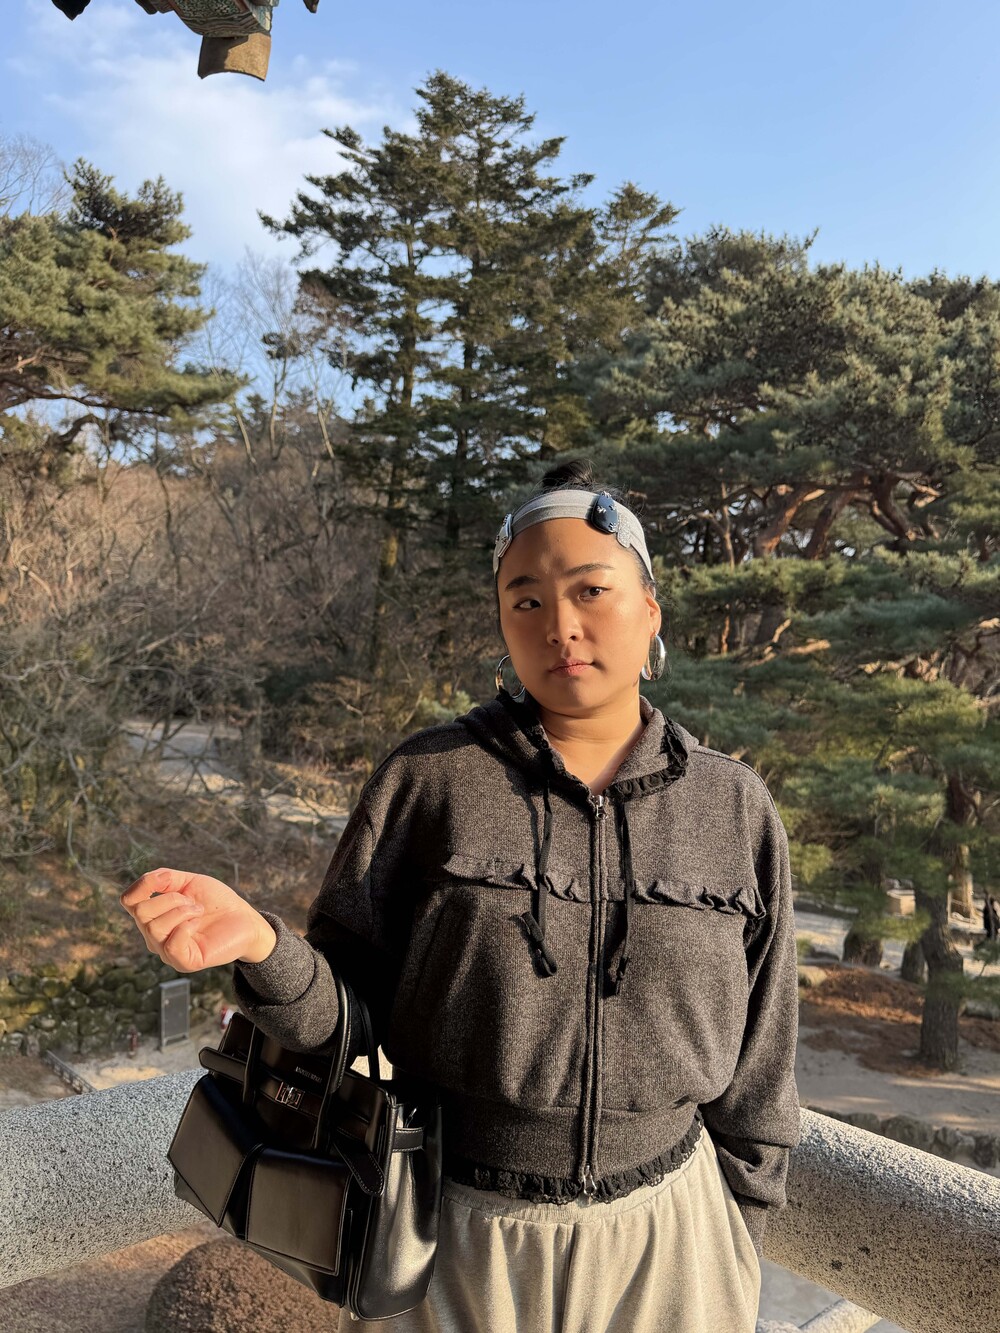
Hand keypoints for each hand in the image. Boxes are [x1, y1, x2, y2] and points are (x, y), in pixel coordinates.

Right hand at [119, 867, 276, 972]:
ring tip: (198, 911)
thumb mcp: (190, 882)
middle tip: (191, 901)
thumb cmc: (216, 902)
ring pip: (154, 927)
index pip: (128, 900)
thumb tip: (148, 880)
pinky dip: (185, 926)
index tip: (166, 880)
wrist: (245, 920)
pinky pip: (171, 944)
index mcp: (153, 916)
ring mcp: (167, 951)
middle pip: (140, 912)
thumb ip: (165, 878)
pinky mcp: (183, 962)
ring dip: (180, 911)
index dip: (143, 885)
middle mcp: (154, 936)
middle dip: (169, 898)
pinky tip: (197, 923)